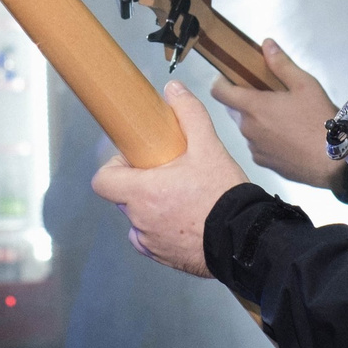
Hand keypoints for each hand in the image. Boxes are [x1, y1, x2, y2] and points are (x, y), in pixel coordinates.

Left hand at [91, 82, 248, 277]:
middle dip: (139, 184)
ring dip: (151, 208)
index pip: (102, 181)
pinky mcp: (163, 257)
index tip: (135, 161)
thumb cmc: (223, 197)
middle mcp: (140, 220)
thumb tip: (174, 90)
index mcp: (142, 192)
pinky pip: (151, 239)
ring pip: (138, 219)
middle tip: (167, 174)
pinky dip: (161, 229)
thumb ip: (189, 114)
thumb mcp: (209, 147)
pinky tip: (185, 219)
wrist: (245, 239)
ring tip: (181, 198)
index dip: (115, 168)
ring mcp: (150, 242)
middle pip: (123, 197)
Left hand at [209, 39, 347, 190]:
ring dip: (259, 121)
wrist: (334, 160)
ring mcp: (254, 148)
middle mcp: (247, 128)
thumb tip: (267, 44)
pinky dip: (267, 140)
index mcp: (253, 106)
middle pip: (236, 110)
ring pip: (248, 129)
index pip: (219, 92)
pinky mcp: (264, 163)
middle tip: (272, 97)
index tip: (231, 78)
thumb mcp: (305, 85)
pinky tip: (289, 139)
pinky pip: (258, 146)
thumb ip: (282, 64)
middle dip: (248, 101)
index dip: (221, 82)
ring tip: (285, 120)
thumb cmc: (319, 119)